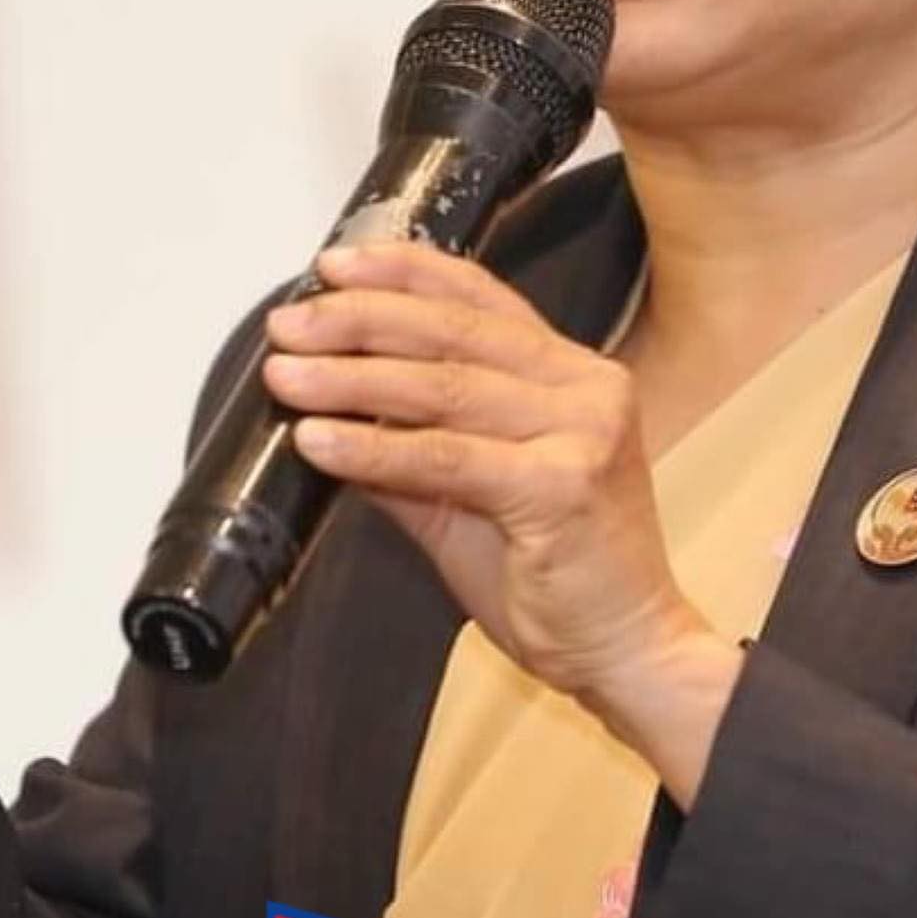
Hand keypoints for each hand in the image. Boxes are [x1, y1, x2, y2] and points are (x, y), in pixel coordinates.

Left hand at [261, 240, 704, 703]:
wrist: (628, 651)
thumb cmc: (559, 576)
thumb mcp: (470, 498)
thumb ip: (410, 451)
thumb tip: (329, 414)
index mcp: (571, 373)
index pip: (480, 297)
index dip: (402, 273)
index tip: (333, 267)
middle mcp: (585, 387)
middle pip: (454, 332)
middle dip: (359, 320)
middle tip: (289, 326)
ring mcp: (581, 432)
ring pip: (445, 387)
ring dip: (352, 378)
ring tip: (288, 374)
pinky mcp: (563, 487)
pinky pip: (448, 457)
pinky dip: (374, 448)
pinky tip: (320, 440)